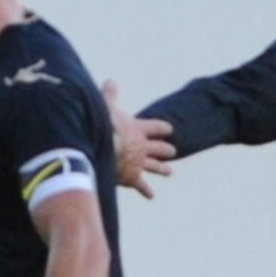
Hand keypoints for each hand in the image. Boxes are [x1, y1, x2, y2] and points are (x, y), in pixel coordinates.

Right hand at [103, 80, 175, 198]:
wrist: (102, 146)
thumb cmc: (104, 124)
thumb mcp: (106, 105)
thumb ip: (110, 94)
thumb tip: (111, 81)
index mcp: (139, 128)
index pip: (156, 126)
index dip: (163, 127)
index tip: (170, 129)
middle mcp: (143, 146)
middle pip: (159, 148)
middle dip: (166, 149)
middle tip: (173, 151)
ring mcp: (139, 163)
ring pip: (155, 166)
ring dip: (162, 168)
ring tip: (170, 172)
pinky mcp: (132, 177)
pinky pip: (141, 185)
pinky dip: (146, 190)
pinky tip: (151, 196)